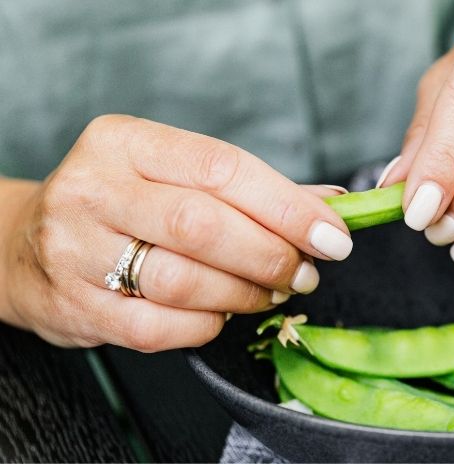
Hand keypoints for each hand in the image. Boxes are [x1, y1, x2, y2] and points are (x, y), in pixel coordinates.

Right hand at [0, 115, 351, 350]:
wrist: (26, 245)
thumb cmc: (120, 205)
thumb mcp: (172, 175)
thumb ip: (252, 189)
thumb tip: (332, 202)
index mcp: (125, 142)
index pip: (222, 168)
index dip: (287, 206)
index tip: (332, 235)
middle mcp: (93, 189)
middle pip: (204, 226)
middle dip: (271, 255)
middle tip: (305, 272)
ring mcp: (76, 250)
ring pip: (184, 281)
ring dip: (246, 294)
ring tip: (271, 291)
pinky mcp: (74, 305)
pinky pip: (160, 328)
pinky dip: (207, 325)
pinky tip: (221, 314)